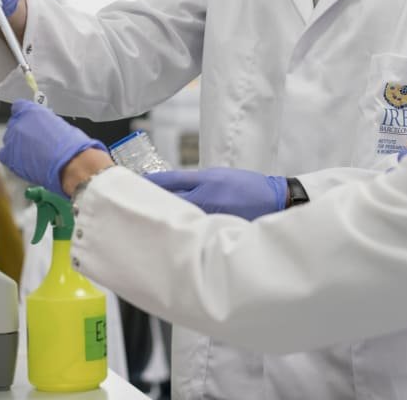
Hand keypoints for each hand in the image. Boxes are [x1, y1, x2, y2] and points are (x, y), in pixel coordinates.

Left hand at [0, 101, 106, 195]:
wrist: (69, 163)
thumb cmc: (71, 144)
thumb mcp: (59, 124)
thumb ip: (45, 122)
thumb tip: (43, 127)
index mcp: (31, 110)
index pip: (19, 107)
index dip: (25, 115)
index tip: (31, 121)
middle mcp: (18, 122)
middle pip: (14, 124)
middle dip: (23, 131)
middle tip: (35, 140)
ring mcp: (11, 140)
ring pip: (9, 139)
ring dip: (18, 144)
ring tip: (31, 153)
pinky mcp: (9, 157)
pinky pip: (5, 154)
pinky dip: (12, 157)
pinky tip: (24, 161)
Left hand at [146, 167, 286, 220]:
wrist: (273, 200)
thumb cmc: (247, 186)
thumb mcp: (219, 175)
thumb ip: (193, 180)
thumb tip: (167, 185)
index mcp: (206, 182)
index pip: (170, 180)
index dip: (151, 181)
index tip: (135, 182)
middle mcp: (205, 200)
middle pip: (169, 201)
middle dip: (151, 201)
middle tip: (134, 202)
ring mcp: (209, 217)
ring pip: (179, 216)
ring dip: (164, 216)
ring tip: (148, 217)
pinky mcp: (214, 230)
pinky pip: (192, 229)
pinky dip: (180, 229)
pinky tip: (171, 231)